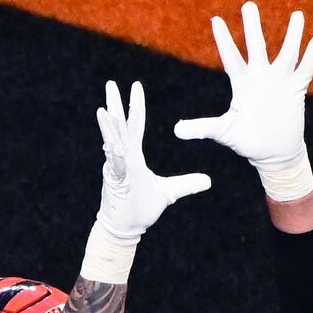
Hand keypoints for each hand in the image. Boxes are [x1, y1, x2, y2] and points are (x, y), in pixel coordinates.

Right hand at [95, 79, 210, 239]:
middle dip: (115, 105)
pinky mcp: (116, 183)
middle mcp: (123, 158)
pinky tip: (110, 143)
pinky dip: (112, 154)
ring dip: (108, 127)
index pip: (135, 126)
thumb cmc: (141, 209)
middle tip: (111, 84)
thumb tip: (208, 181)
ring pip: (112, 143)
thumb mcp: (169, 193)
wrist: (126, 229)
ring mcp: (118, 169)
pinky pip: (115, 165)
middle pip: (120, 127)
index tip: (136, 86)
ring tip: (103, 110)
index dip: (136, 106)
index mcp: (133, 156)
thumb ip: (187, 184)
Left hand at [175, 4, 312, 198]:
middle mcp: (260, 77)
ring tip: (297, 14)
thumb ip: (201, 128)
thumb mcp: (223, 132)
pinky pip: (304, 71)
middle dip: (252, 26)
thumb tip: (176, 130)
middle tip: (248, 5)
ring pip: (287, 53)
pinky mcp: (295, 91)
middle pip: (256, 46)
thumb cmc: (247, 141)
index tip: (216, 20)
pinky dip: (310, 57)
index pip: (231, 57)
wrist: (273, 154)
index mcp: (242, 84)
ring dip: (292, 35)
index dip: (224, 40)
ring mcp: (279, 82)